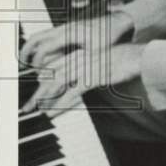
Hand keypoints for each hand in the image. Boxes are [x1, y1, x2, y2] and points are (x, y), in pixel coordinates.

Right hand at [21, 10, 133, 68]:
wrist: (119, 21)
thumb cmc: (110, 36)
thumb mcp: (97, 53)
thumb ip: (82, 64)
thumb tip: (71, 81)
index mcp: (70, 34)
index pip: (45, 47)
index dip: (39, 62)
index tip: (38, 73)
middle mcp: (65, 28)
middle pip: (37, 38)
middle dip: (26, 52)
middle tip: (21, 66)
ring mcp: (65, 26)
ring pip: (41, 36)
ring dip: (32, 48)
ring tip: (26, 62)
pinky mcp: (68, 28)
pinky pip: (48, 36)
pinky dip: (41, 46)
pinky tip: (44, 57)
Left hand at [21, 43, 143, 115]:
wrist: (138, 57)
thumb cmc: (121, 61)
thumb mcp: (99, 62)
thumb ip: (85, 70)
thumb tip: (74, 84)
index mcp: (78, 53)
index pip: (53, 68)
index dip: (40, 82)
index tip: (35, 94)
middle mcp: (78, 59)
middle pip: (50, 77)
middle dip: (37, 94)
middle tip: (27, 107)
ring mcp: (84, 67)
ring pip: (56, 85)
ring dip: (43, 100)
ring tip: (35, 111)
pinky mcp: (92, 77)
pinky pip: (70, 93)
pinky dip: (59, 104)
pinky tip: (52, 112)